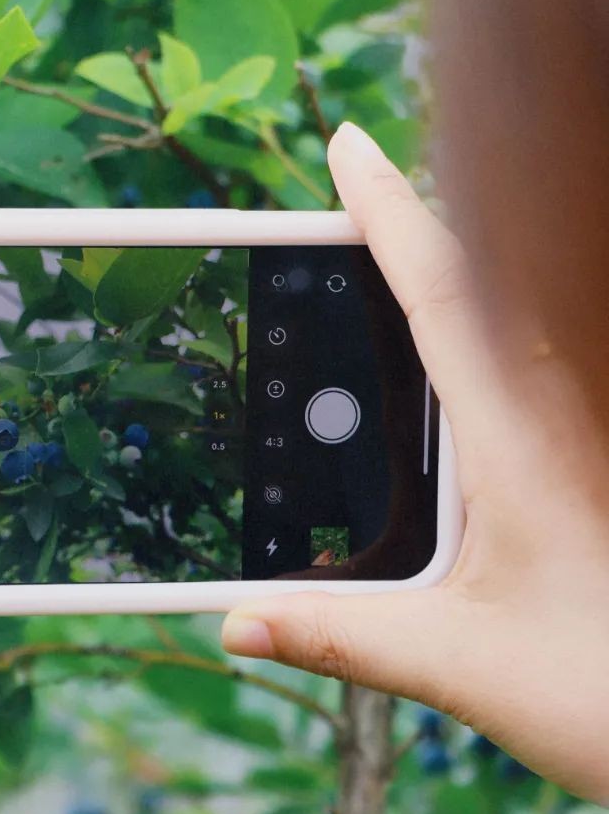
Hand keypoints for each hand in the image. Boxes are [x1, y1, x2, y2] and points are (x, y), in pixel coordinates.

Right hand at [223, 122, 608, 802]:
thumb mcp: (463, 667)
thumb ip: (344, 636)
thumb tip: (239, 621)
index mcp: (519, 440)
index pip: (443, 294)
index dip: (389, 211)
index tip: (346, 146)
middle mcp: (555, 417)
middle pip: (477, 286)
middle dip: (410, 226)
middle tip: (346, 192)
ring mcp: (578, 433)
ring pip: (507, 322)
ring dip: (445, 282)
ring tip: (378, 263)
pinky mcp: (584, 461)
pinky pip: (523, 370)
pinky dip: (475, 338)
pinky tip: (441, 379)